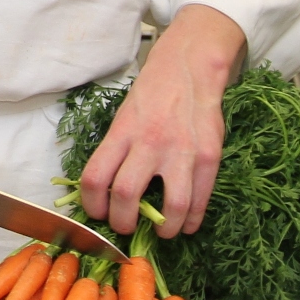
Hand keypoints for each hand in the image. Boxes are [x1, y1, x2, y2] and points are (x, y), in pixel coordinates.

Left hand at [75, 5, 244, 238]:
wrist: (190, 66)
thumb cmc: (152, 93)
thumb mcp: (124, 117)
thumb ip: (117, 151)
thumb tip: (106, 192)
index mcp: (122, 132)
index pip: (95, 178)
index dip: (91, 205)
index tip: (97, 213)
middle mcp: (149, 142)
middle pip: (126, 197)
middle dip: (122, 223)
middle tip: (126, 226)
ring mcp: (181, 151)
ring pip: (170, 207)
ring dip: (163, 230)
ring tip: (161, 232)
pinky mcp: (208, 156)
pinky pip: (199, 200)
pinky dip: (191, 220)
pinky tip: (186, 223)